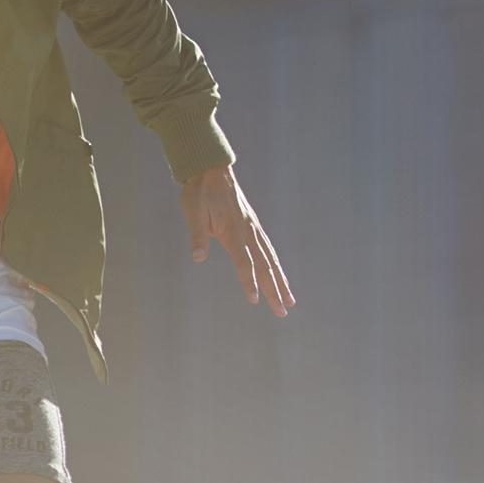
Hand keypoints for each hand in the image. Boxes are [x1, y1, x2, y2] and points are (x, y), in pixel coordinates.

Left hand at [181, 165, 294, 314]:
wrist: (212, 171)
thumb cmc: (200, 193)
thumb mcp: (193, 212)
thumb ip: (197, 235)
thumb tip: (197, 257)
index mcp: (234, 231)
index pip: (244, 262)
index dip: (249, 282)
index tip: (254, 300)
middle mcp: (249, 233)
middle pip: (265, 267)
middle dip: (274, 290)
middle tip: (283, 311)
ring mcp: (254, 230)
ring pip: (271, 261)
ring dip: (281, 282)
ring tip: (290, 301)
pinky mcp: (254, 228)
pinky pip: (269, 251)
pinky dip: (277, 267)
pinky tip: (280, 276)